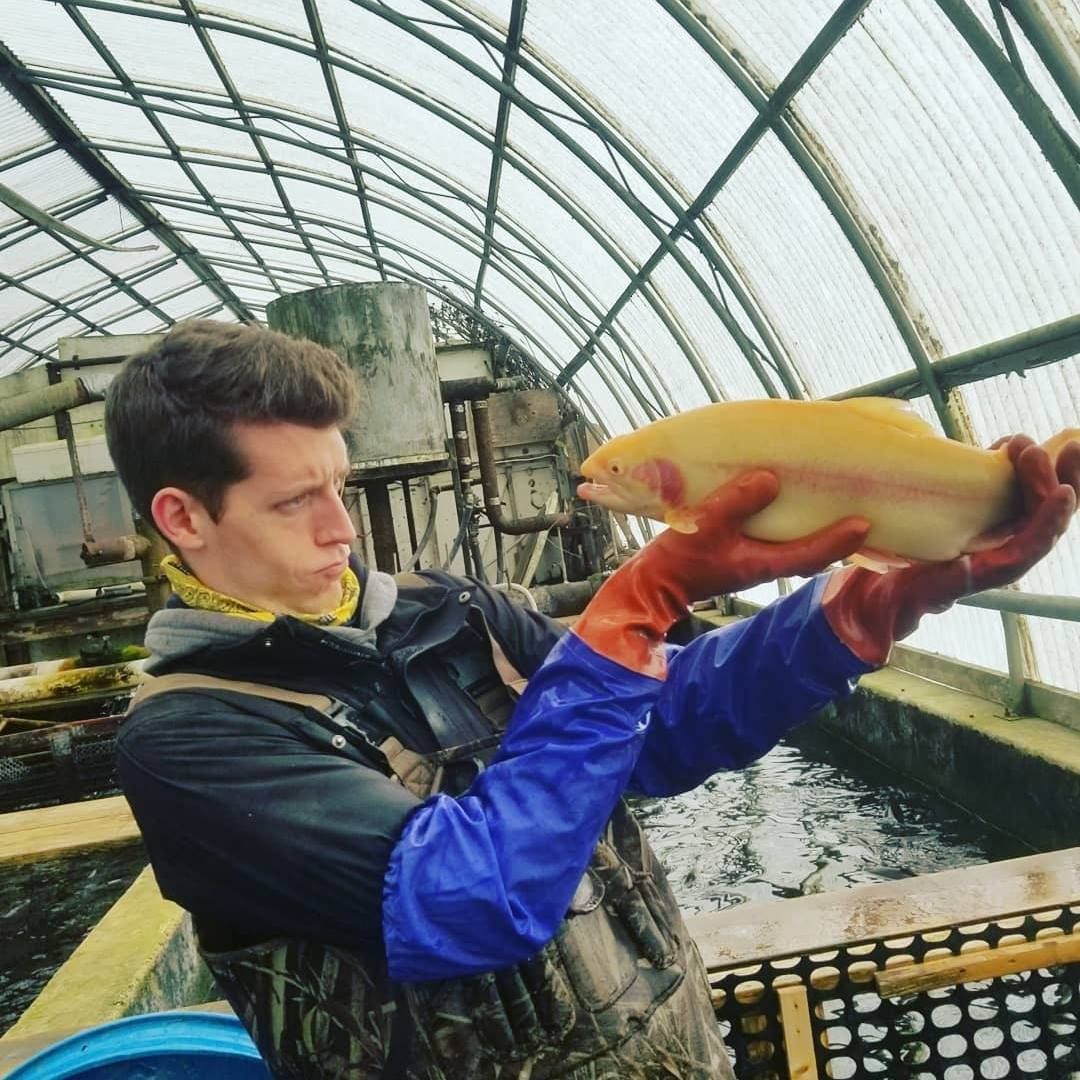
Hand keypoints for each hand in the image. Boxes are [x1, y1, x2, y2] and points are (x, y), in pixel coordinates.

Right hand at [574, 471, 870, 675]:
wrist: (651, 585)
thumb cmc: (677, 561)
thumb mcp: (704, 525)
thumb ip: (736, 502)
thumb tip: (770, 478)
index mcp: (762, 563)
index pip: (811, 553)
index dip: (839, 540)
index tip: (865, 524)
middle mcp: (764, 564)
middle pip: (811, 551)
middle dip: (838, 535)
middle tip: (863, 509)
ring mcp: (752, 560)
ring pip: (794, 543)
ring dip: (813, 525)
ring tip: (832, 499)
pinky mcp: (738, 552)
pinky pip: (774, 536)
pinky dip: (786, 521)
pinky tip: (785, 501)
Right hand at [822, 434, 1079, 665]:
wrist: (875, 597)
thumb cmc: (878, 606)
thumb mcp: (876, 619)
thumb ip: (879, 634)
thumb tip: (876, 652)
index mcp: (975, 578)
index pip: (1024, 554)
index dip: (1046, 525)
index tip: (1061, 493)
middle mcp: (993, 557)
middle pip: (1040, 521)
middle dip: (1052, 483)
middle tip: (1045, 448)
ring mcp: (990, 536)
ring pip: (1032, 503)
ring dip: (1040, 471)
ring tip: (1029, 440)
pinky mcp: (979, 521)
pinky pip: (1010, 493)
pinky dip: (1014, 469)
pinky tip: (1005, 446)